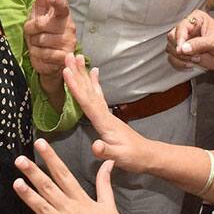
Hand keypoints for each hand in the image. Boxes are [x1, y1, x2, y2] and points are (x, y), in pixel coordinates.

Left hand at [14, 139, 144, 213]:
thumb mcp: (110, 204)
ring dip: (28, 196)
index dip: (51, 158)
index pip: (63, 174)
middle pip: (49, 187)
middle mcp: (70, 209)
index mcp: (81, 199)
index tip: (40, 144)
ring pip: (43, 208)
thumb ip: (104, 182)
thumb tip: (108, 162)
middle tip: (19, 160)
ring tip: (16, 183)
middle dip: (34, 172)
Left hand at [24, 0, 75, 76]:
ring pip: (41, 40)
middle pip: (41, 24)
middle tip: (34, 33)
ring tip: (39, 45)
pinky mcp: (65, 56)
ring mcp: (69, 42)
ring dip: (34, 44)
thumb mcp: (40, 11)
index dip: (55, 0)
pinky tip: (43, 54)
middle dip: (31, 30)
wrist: (47, 58)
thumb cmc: (43, 31)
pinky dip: (39, 55)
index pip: (61, 5)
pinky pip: (45, 54)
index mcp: (62, 14)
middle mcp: (68, 26)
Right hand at [60, 53, 153, 173]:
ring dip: (84, 74)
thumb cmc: (133, 157)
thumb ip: (106, 152)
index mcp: (104, 122)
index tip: (66, 71)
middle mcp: (104, 114)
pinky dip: (94, 83)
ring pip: (92, 90)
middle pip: (88, 90)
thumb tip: (95, 146)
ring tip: (78, 58)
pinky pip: (97, 95)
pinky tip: (94, 73)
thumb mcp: (119, 157)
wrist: (148, 156)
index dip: (76, 87)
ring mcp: (106, 114)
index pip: (87, 101)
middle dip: (78, 73)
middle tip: (69, 55)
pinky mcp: (107, 116)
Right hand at [166, 10, 213, 70]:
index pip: (180, 28)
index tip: (181, 49)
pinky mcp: (186, 52)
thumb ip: (199, 44)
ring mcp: (186, 41)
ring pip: (170, 49)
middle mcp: (188, 29)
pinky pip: (174, 58)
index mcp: (196, 20)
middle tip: (194, 55)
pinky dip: (179, 63)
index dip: (179, 39)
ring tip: (196, 59)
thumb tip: (183, 48)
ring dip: (181, 58)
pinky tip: (191, 64)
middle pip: (171, 38)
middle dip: (181, 50)